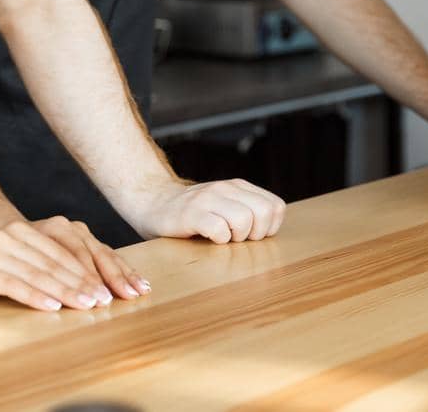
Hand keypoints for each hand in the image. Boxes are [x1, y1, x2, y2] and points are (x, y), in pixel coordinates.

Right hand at [0, 219, 145, 311]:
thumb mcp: (14, 261)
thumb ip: (43, 265)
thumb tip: (87, 284)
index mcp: (26, 230)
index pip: (69, 249)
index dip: (95, 267)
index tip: (117, 287)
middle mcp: (13, 234)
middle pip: (58, 260)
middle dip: (87, 281)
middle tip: (109, 300)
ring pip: (39, 272)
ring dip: (67, 289)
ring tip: (88, 305)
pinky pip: (12, 283)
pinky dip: (34, 295)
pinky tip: (51, 306)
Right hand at [133, 178, 285, 243]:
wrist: (152, 203)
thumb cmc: (193, 213)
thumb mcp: (225, 205)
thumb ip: (247, 211)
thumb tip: (271, 232)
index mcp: (238, 187)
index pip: (275, 206)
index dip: (269, 227)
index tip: (251, 235)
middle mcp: (225, 188)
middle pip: (263, 213)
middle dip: (255, 234)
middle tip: (237, 239)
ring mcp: (207, 199)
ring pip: (244, 220)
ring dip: (236, 238)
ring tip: (222, 238)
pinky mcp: (191, 213)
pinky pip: (219, 230)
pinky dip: (218, 240)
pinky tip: (208, 238)